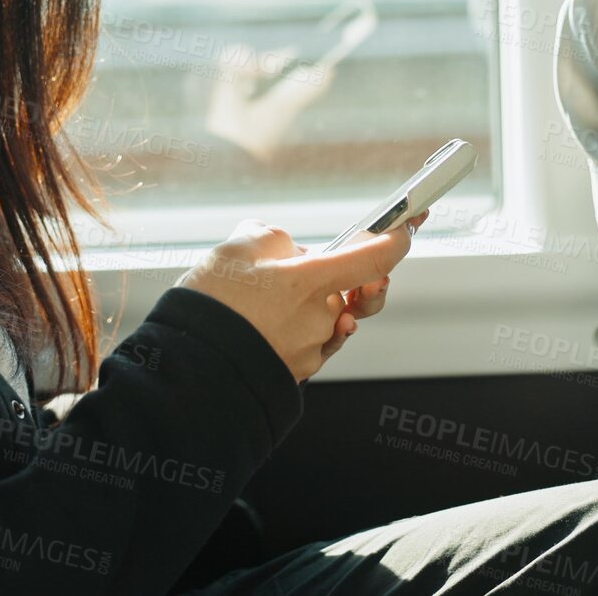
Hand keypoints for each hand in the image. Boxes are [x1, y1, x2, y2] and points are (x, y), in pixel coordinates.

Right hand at [177, 218, 414, 381]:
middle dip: (319, 278)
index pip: (376, 259)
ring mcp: (313, 347)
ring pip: (325, 316)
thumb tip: (290, 251)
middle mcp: (322, 317)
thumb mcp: (238, 245)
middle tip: (278, 271)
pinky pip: (310, 340)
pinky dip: (293, 327)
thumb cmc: (212, 303)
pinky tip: (263, 321)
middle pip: (343, 288)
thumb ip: (277, 238)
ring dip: (302, 304)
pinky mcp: (299, 370)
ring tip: (256, 300)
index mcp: (312, 281)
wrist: (189, 363)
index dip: (397, 240)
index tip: (408, 228)